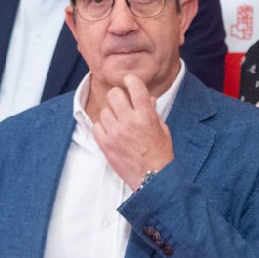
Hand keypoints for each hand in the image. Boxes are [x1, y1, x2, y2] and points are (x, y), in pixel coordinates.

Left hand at [91, 73, 173, 188]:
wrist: (152, 177)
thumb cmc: (160, 154)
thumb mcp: (162, 129)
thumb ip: (152, 112)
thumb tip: (147, 98)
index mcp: (145, 116)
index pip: (135, 88)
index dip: (131, 80)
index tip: (129, 80)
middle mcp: (128, 122)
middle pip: (114, 95)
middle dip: (119, 95)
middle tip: (122, 101)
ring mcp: (114, 133)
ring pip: (104, 110)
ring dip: (111, 112)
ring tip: (118, 120)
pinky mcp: (105, 144)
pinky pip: (96, 126)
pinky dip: (102, 126)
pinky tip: (110, 130)